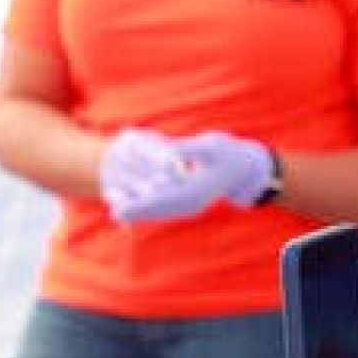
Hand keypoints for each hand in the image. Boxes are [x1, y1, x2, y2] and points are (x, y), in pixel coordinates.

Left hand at [109, 131, 273, 222]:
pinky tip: (135, 205)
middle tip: (114, 212)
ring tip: (118, 210)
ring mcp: (189, 205)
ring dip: (140, 210)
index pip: (164, 201)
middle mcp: (191, 203)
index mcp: (196, 191)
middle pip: (159, 209)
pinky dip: (148, 207)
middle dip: (136, 209)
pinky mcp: (186, 202)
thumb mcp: (210, 146)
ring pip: (160, 211)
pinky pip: (164, 207)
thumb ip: (188, 150)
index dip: (141, 204)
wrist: (243, 168)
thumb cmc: (227, 153)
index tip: (120, 208)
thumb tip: (170, 154)